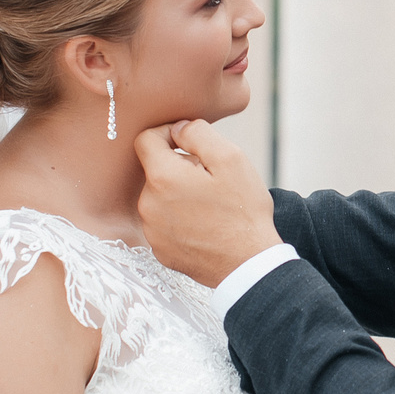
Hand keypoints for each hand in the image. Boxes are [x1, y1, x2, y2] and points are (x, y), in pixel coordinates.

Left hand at [133, 118, 282, 287]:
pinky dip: (178, 219)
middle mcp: (147, 204)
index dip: (168, 134)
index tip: (190, 144)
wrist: (249, 264)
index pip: (145, 139)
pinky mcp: (159, 250)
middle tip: (211, 180)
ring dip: (178, 194)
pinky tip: (204, 225)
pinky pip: (163, 223)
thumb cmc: (243, 210)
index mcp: (162, 177)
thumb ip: (197, 133)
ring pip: (158, 197)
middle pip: (154, 170)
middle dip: (178, 167)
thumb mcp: (231, 158)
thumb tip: (178, 129)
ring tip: (209, 205)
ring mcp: (151, 230)